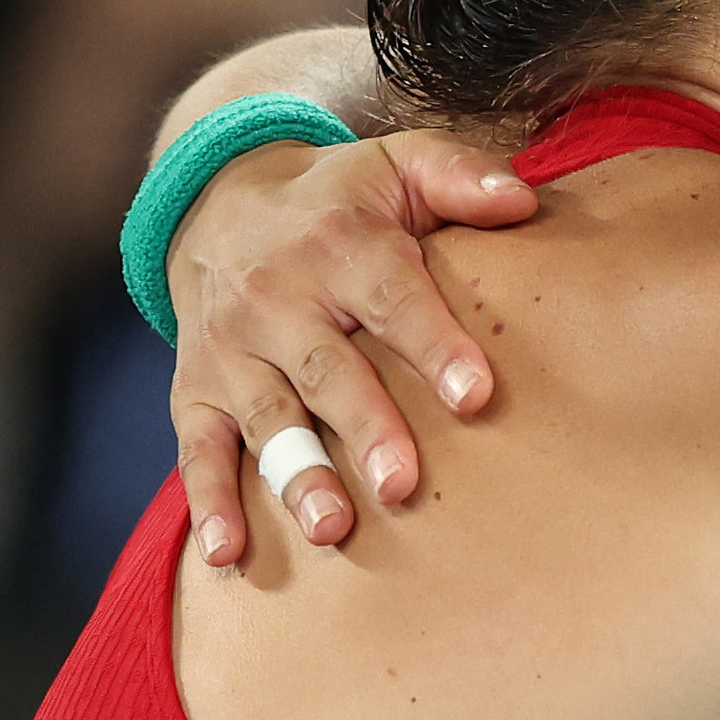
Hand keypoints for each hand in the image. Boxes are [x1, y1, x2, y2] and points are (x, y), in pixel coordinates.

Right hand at [169, 131, 538, 560]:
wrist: (217, 199)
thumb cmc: (339, 201)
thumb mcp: (398, 165)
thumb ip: (462, 177)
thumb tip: (525, 201)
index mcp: (342, 244)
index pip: (394, 296)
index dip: (434, 345)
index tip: (475, 396)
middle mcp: (278, 297)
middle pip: (327, 369)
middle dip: (365, 427)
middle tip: (402, 485)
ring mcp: (231, 349)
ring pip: (266, 417)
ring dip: (296, 474)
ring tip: (331, 528)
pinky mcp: (194, 389)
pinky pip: (197, 449)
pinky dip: (207, 502)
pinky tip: (227, 553)